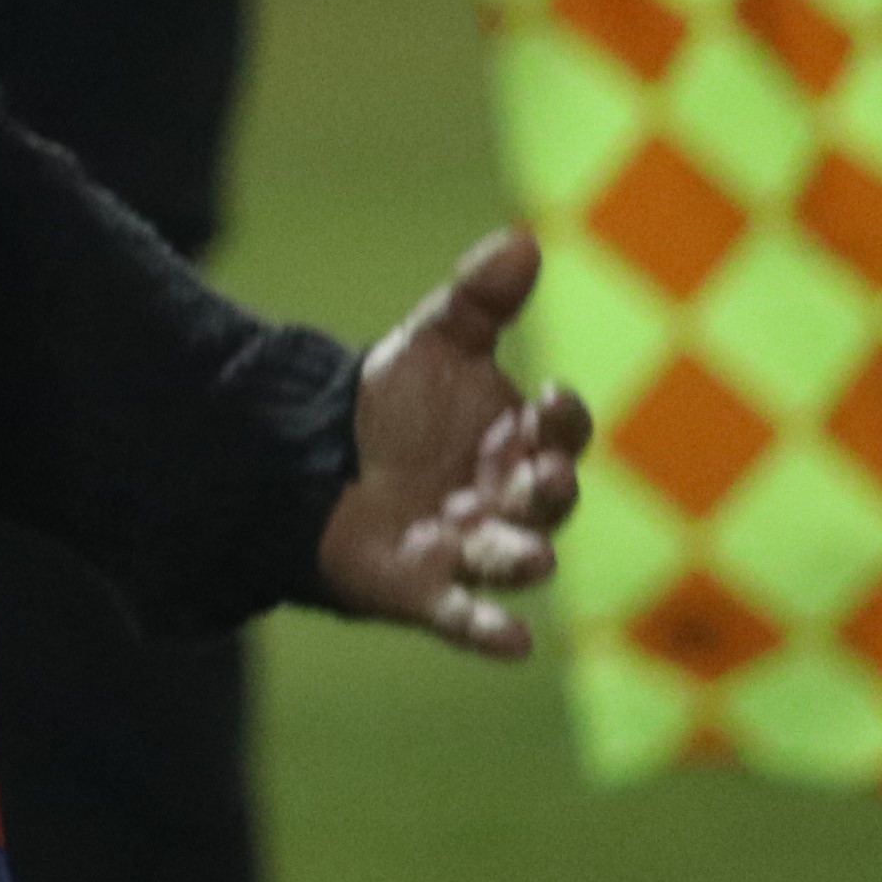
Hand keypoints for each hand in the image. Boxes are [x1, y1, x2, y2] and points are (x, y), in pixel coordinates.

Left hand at [315, 228, 590, 658]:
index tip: (548, 399)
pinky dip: (489, 629)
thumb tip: (523, 238)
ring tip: (529, 555)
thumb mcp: (437, 342)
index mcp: (520, 440)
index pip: (562, 433)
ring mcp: (469, 548)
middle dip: (549, 490)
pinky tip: (515, 644)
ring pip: (512, 557)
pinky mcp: (426, 590)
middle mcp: (507, 500)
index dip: (562, 422)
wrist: (319, 454)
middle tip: (539, 475)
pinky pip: (466, 617)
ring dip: (523, 556)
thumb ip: (480, 299)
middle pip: (547, 499)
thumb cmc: (398, 405)